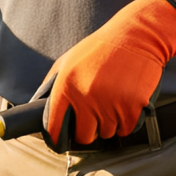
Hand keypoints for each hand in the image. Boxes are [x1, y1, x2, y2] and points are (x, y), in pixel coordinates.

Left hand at [43, 0, 175, 149]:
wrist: (137, 36)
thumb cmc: (101, 48)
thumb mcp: (69, 60)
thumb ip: (52, 84)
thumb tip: (37, 105)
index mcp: (66, 85)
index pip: (55, 126)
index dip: (57, 136)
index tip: (61, 140)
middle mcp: (86, 97)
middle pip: (84, 136)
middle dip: (89, 131)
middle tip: (96, 117)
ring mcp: (110, 103)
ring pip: (107, 133)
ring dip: (111, 124)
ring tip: (114, 100)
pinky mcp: (132, 107)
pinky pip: (127, 130)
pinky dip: (128, 122)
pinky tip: (127, 102)